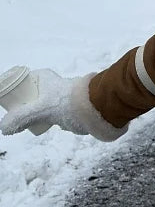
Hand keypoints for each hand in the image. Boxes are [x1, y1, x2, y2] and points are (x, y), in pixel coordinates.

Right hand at [0, 69, 125, 140]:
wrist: (94, 109)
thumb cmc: (67, 103)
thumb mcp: (40, 109)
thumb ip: (21, 117)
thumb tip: (4, 128)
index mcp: (41, 77)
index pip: (19, 82)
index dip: (10, 92)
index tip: (4, 103)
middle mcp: (47, 85)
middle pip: (25, 95)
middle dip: (16, 106)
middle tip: (9, 117)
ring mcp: (54, 98)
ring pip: (34, 105)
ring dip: (26, 114)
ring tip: (16, 123)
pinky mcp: (60, 110)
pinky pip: (43, 114)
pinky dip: (36, 120)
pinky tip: (30, 127)